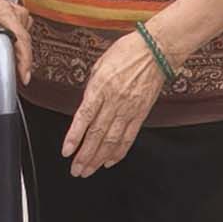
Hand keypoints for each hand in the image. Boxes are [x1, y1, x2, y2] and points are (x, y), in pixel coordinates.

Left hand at [0, 0, 32, 80]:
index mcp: (5, 13)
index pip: (22, 41)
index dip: (24, 62)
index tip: (23, 77)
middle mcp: (18, 14)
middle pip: (20, 47)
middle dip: (3, 59)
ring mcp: (21, 17)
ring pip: (18, 45)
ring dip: (2, 52)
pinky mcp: (20, 21)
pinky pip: (17, 40)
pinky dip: (5, 46)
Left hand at [63, 30, 169, 177]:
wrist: (156, 50)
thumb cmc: (126, 52)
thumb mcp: (99, 65)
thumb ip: (91, 88)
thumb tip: (85, 107)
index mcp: (100, 87)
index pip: (84, 118)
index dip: (74, 137)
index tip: (66, 152)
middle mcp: (114, 101)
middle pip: (97, 134)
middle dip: (85, 156)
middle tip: (76, 170)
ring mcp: (129, 109)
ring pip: (112, 140)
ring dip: (98, 158)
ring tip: (88, 170)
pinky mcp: (141, 113)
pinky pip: (129, 136)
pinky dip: (119, 151)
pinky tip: (110, 161)